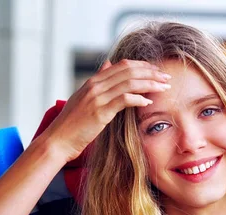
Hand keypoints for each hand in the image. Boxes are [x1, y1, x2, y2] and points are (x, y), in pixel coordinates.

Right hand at [44, 59, 170, 161]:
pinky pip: (123, 100)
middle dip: (151, 73)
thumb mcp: (85, 97)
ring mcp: (96, 97)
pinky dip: (139, 98)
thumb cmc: (73, 123)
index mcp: (93, 81)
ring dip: (150, 84)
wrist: (58, 140)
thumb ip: (99, 81)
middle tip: (167, 78)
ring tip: (164, 88)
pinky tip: (149, 102)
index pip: (123, 65)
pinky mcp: (99, 112)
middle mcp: (95, 85)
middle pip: (129, 71)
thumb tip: (108, 64)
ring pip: (129, 83)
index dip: (143, 66)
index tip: (158, 71)